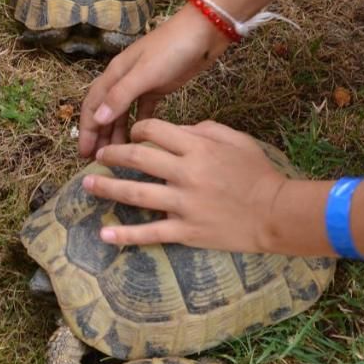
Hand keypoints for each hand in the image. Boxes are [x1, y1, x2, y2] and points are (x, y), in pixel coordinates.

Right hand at [79, 5, 230, 156]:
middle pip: (105, 110)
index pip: (93, 104)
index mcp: (115, 73)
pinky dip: (138, 124)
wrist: (203, 33)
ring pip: (123, 112)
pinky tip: (139, 140)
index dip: (87, 129)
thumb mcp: (145, 73)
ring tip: (116, 154)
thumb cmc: (171, 50)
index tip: (85, 153)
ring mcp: (141, 83)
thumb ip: (121, 96)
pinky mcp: (158, 88)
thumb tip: (97, 119)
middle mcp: (124, 79)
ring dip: (117, 131)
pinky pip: (142, 110)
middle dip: (99, 134)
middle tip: (98, 160)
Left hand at [82, 119, 287, 251]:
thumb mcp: (236, 140)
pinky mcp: (186, 231)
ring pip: (136, 193)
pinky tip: (105, 234)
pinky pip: (150, 233)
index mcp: (197, 148)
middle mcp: (185, 173)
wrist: (276, 213)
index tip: (132, 133)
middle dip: (113, 154)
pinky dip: (125, 234)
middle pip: (138, 158)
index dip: (137, 129)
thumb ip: (205, 130)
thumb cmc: (258, 174)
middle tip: (99, 155)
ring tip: (87, 184)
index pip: (154, 130)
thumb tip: (178, 129)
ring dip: (108, 187)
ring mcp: (183, 204)